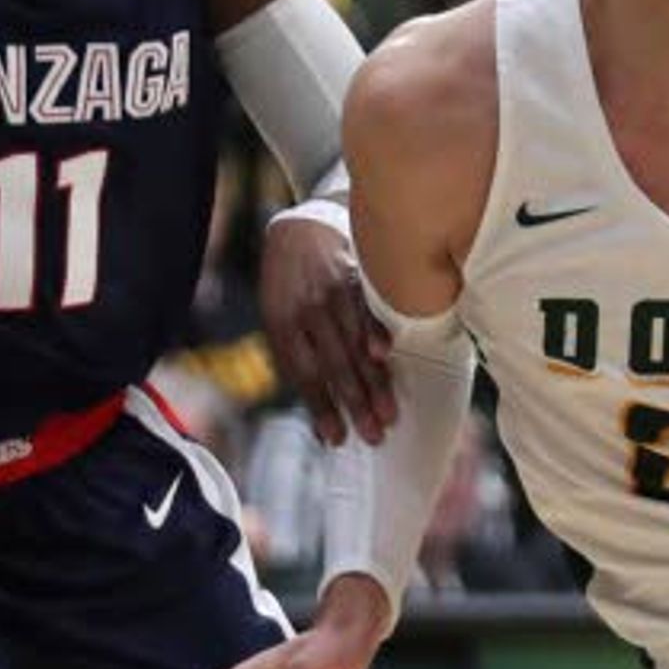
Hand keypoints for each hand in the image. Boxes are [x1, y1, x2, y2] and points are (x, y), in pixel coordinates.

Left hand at [260, 209, 395, 446]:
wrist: (298, 230)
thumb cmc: (288, 289)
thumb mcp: (279, 322)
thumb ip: (298, 363)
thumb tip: (319, 419)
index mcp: (284, 326)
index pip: (306, 375)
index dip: (322, 408)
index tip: (339, 438)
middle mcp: (307, 311)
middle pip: (335, 364)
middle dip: (356, 403)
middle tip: (374, 434)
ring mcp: (333, 294)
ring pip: (356, 343)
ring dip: (374, 381)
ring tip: (389, 413)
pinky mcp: (355, 279)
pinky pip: (369, 309)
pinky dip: (376, 332)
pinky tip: (385, 354)